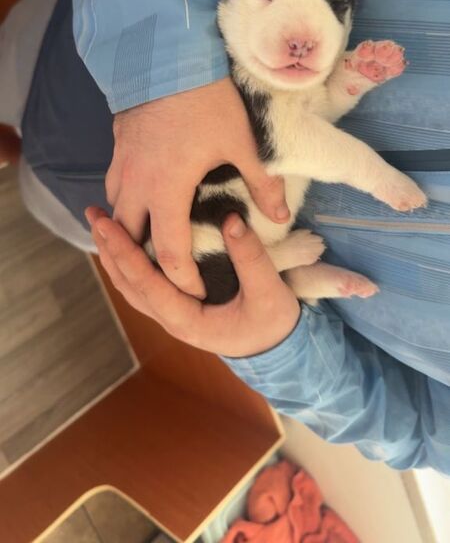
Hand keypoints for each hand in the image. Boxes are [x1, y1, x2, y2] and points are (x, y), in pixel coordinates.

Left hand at [86, 208, 300, 357]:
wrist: (279, 351)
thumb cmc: (273, 324)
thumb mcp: (269, 294)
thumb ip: (251, 258)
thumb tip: (231, 219)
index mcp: (187, 320)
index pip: (146, 284)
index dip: (124, 252)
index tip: (108, 224)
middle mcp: (172, 319)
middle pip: (128, 284)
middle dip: (109, 248)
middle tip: (94, 214)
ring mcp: (172, 314)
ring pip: (132, 284)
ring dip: (114, 254)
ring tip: (101, 222)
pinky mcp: (178, 305)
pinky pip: (145, 282)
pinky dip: (129, 260)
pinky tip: (126, 240)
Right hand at [106, 77, 288, 298]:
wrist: (168, 55)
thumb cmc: (206, 102)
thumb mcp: (241, 142)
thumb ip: (261, 183)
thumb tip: (279, 216)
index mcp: (167, 191)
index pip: (168, 252)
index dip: (182, 277)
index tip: (196, 290)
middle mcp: (137, 184)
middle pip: (129, 239)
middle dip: (145, 262)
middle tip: (166, 275)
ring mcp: (123, 163)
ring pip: (115, 211)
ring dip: (129, 231)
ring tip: (149, 242)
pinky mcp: (118, 145)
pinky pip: (114, 184)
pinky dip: (124, 201)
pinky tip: (140, 198)